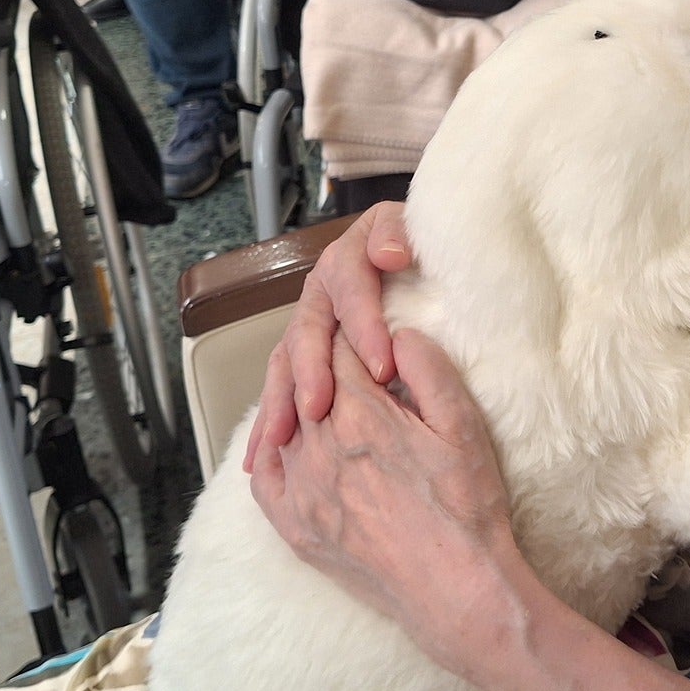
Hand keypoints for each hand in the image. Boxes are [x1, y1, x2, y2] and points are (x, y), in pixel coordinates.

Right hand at [246, 202, 414, 467]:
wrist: (419, 264)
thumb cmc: (428, 258)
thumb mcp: (419, 235)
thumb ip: (402, 234)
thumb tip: (389, 253)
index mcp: (349, 259)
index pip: (350, 289)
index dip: (362, 326)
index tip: (382, 368)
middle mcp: (323, 292)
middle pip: (308, 329)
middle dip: (311, 371)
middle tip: (319, 407)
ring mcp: (310, 325)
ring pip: (286, 361)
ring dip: (280, 400)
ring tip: (281, 438)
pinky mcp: (305, 357)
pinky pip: (281, 387)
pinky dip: (270, 421)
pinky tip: (261, 456)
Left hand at [250, 329, 519, 670]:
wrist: (456, 590)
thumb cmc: (467, 508)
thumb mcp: (463, 425)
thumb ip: (427, 368)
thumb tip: (397, 335)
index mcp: (360, 414)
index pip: (339, 350)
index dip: (352, 331)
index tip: (360, 326)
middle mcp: (318, 447)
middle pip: (306, 383)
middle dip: (322, 362)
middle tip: (339, 354)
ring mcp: (301, 491)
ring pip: (283, 425)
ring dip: (298, 404)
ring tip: (320, 396)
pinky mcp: (295, 528)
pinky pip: (267, 479)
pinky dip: (273, 454)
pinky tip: (289, 447)